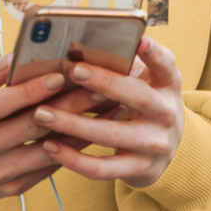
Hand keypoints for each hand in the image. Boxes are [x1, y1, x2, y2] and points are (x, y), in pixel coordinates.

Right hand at [0, 55, 106, 202]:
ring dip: (78, 130)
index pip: (0, 104)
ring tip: (104, 110)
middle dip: (68, 104)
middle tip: (98, 86)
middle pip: (31, 126)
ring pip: (45, 151)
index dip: (31, 89)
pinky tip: (90, 133)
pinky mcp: (10, 189)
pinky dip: (70, 151)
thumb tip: (13, 57)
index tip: (60, 73)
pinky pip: (46, 169)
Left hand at [33, 37, 183, 188]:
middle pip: (136, 96)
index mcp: (168, 86)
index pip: (166, 66)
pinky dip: (74, 159)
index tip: (140, 40)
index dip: (154, 54)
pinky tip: (50, 145)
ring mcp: (154, 145)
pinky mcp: (140, 170)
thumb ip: (126, 64)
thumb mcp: (147, 81)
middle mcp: (166, 114)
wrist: (166, 149)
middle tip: (74, 71)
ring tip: (42, 112)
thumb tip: (78, 46)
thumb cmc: (145, 103)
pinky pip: (103, 168)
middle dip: (104, 82)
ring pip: (110, 134)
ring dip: (73, 124)